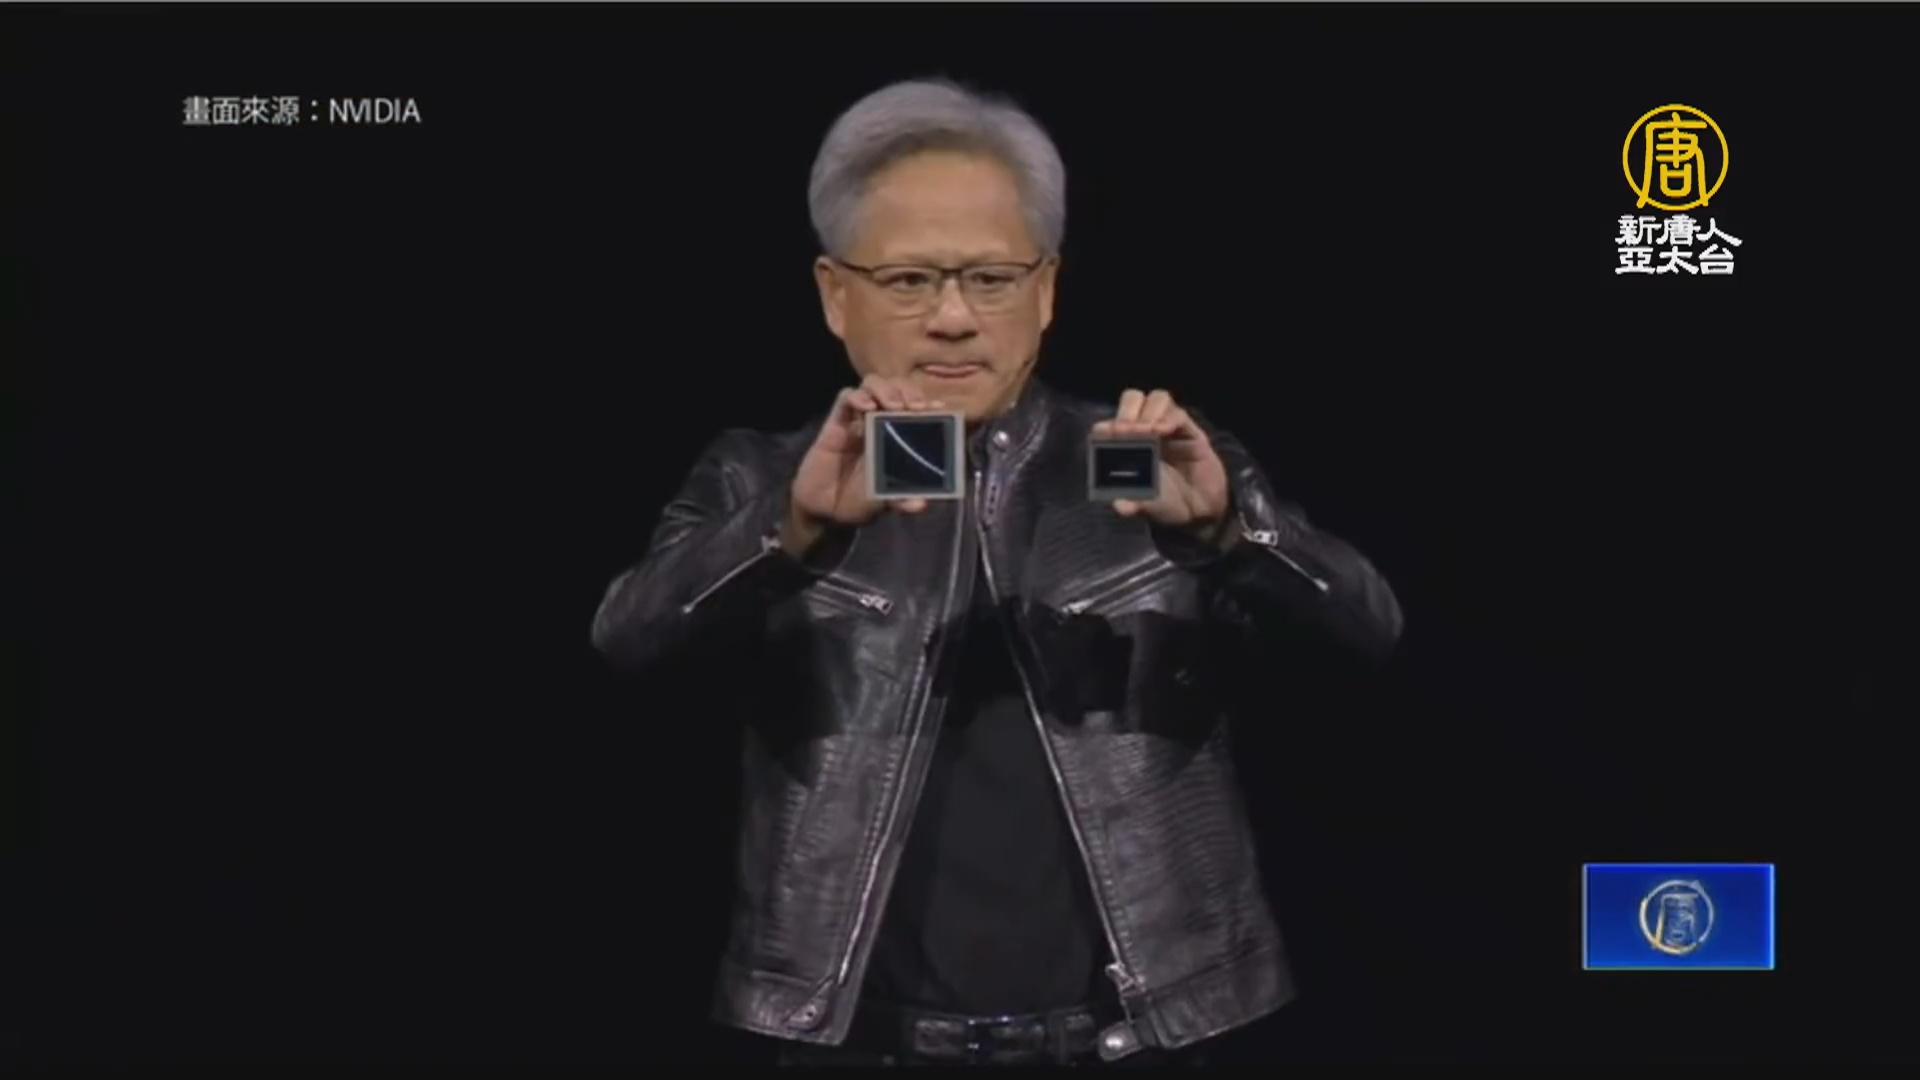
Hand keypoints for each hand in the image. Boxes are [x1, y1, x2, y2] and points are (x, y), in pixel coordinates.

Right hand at [784, 374, 943, 551]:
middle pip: (896, 388)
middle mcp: (880, 421)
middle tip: (916, 407)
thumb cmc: (861, 498)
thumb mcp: (886, 501)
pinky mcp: (835, 422)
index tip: (938, 409)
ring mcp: (857, 419)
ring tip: (894, 406)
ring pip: (872, 384)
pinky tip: (866, 407)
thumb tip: (920, 505)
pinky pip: (845, 397)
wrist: (826, 510)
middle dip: (908, 391)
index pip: (915, 406)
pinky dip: (856, 396)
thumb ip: (902, 500)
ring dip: (885, 389)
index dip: (927, 403)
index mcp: (898, 435)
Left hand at [1093, 388, 1231, 540]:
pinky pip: (1179, 414)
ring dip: (1148, 412)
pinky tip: (1163, 431)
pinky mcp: (1190, 431)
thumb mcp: (1145, 506)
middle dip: (1127, 412)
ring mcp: (1169, 429)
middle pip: (1132, 400)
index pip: (1112, 422)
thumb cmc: (1166, 504)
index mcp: (1128, 445)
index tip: (1103, 434)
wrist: (1200, 511)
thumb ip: (1132, 505)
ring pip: (1156, 399)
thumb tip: (1119, 506)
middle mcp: (1147, 432)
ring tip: (1146, 432)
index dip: (1106, 425)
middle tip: (1126, 431)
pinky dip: (1168, 418)